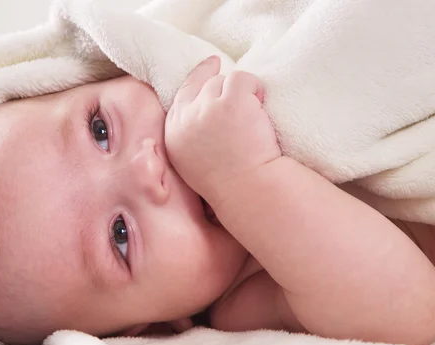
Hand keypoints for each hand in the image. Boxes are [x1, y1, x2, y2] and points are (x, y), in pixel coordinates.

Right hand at [165, 56, 280, 205]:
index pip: (183, 94)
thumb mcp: (195, 162)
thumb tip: (205, 106)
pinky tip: (261, 111)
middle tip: (244, 109)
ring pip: (225, 81)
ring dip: (243, 95)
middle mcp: (185, 118)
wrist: (250, 191)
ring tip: (253, 122)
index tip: (211, 64)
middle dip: (226, 92)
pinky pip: (243, 79)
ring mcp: (206, 107)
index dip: (199, 77)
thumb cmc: (231, 184)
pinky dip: (255, 90)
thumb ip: (193, 133)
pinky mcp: (230, 101)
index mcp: (174, 134)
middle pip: (207, 85)